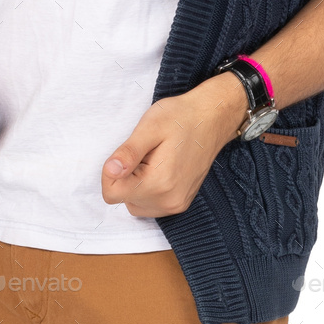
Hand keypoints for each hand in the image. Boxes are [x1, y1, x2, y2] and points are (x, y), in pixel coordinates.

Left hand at [101, 72, 246, 216]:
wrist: (212, 119)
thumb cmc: (181, 118)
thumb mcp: (149, 127)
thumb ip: (128, 152)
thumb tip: (110, 171)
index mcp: (159, 183)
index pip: (112, 194)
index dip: (112, 171)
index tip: (129, 153)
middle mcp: (169, 201)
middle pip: (124, 199)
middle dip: (127, 177)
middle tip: (146, 154)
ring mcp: (177, 205)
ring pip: (135, 204)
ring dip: (136, 185)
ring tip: (154, 160)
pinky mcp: (181, 203)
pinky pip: (151, 205)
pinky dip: (148, 190)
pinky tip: (160, 169)